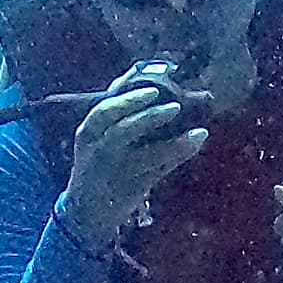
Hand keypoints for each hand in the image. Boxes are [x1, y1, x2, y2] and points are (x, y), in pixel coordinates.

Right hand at [61, 67, 209, 238]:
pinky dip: (179, 151)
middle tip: (174, 104)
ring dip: (169, 138)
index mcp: (87, 133)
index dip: (128, 97)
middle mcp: (98, 152)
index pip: (104, 111)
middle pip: (120, 129)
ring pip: (143, 153)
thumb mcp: (97, 136)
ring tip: (189, 121)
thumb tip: (144, 70)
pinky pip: (159, 169)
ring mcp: (116, 172)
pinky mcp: (132, 188)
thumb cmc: (97, 163)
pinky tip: (196, 138)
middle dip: (147, 116)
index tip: (153, 89)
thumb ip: (119, 106)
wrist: (86, 212)